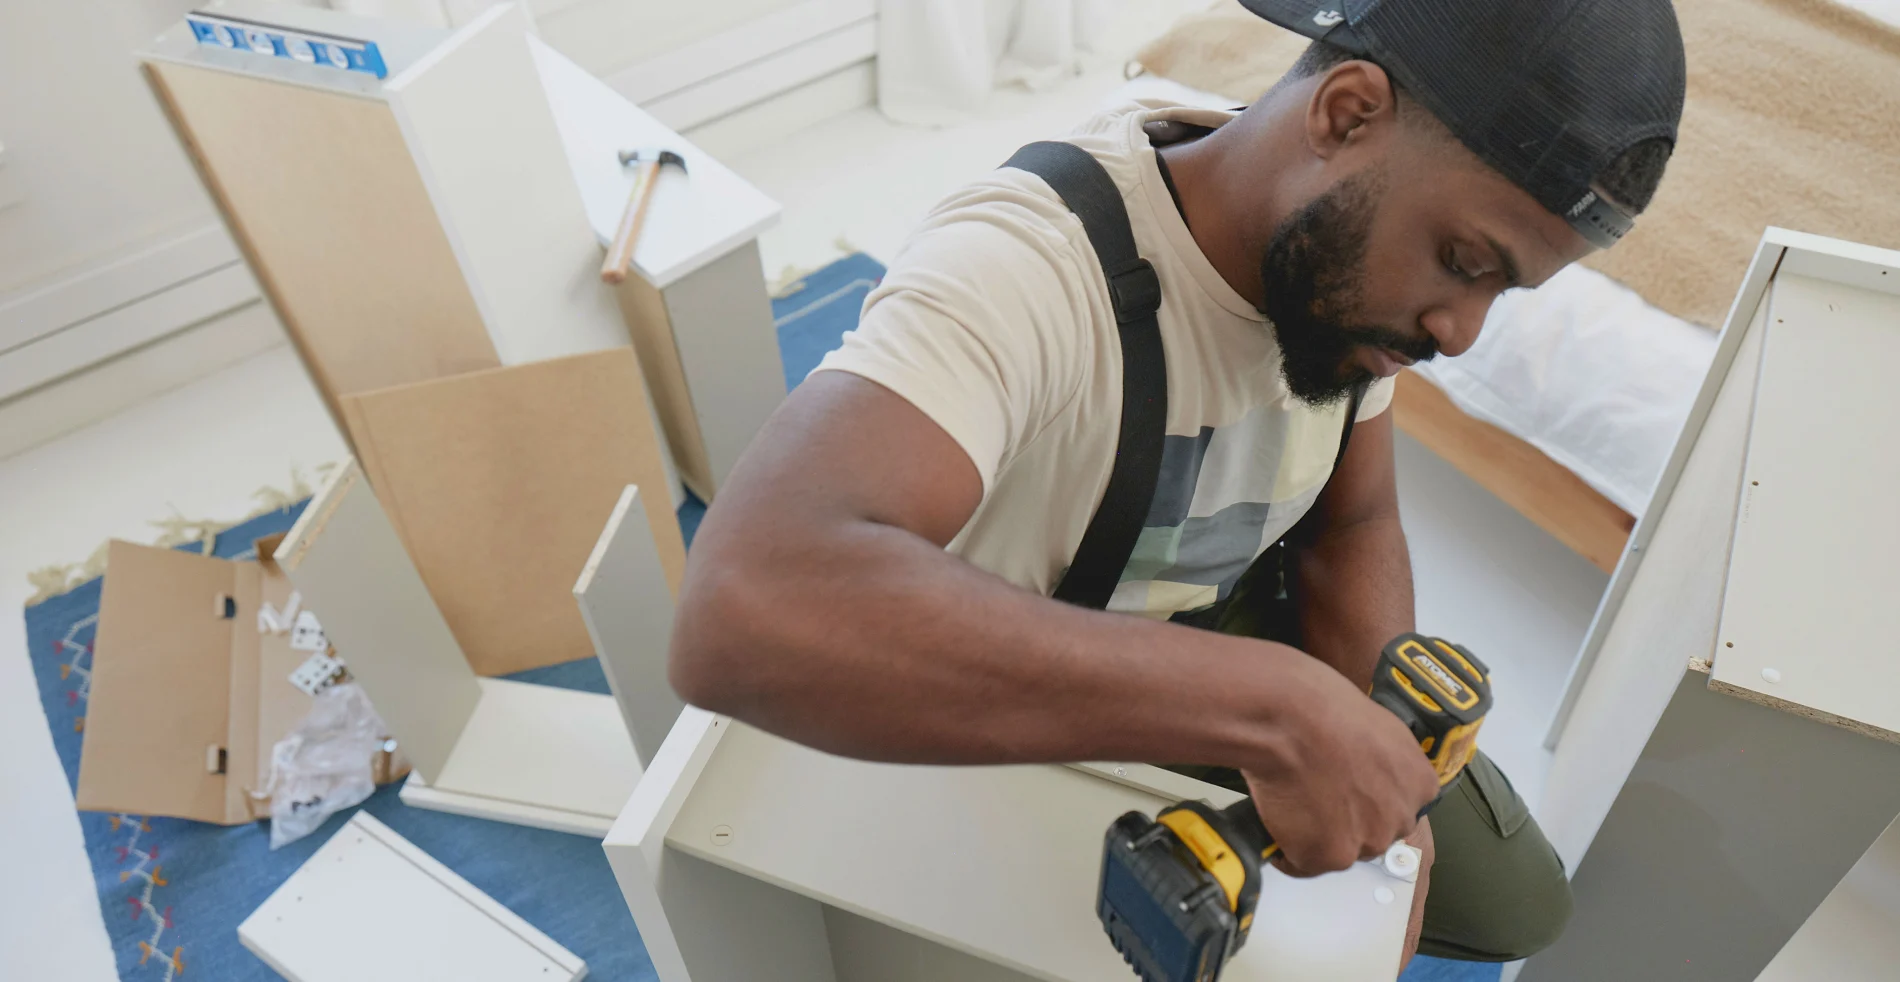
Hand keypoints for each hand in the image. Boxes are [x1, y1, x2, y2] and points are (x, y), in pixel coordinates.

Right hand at [1237, 654, 1438, 876]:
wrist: (1289, 716)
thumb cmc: (1322, 706)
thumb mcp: (1376, 725)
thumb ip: (1383, 759)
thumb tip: (1367, 768)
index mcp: (1419, 784)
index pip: (1398, 807)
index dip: (1366, 799)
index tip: (1349, 791)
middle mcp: (1400, 817)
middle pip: (1372, 833)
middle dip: (1346, 821)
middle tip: (1317, 794)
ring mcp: (1367, 840)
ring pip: (1339, 850)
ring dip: (1316, 834)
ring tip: (1294, 798)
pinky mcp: (1329, 856)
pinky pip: (1302, 862)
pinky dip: (1286, 846)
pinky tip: (1279, 815)